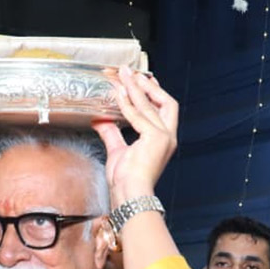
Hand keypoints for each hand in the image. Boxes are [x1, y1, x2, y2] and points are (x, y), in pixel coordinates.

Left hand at [93, 67, 178, 206]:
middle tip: (134, 74)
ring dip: (135, 88)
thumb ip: (112, 133)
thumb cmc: (127, 181)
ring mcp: (164, 137)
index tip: (145, 81)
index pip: (165, 111)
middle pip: (166, 103)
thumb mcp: (118, 151)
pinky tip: (118, 93)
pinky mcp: (155, 138)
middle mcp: (168, 137)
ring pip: (150, 105)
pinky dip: (127, 103)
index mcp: (164, 141)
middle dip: (151, 87)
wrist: (131, 194)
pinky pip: (139, 115)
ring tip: (123, 75)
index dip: (155, 94)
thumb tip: (101, 119)